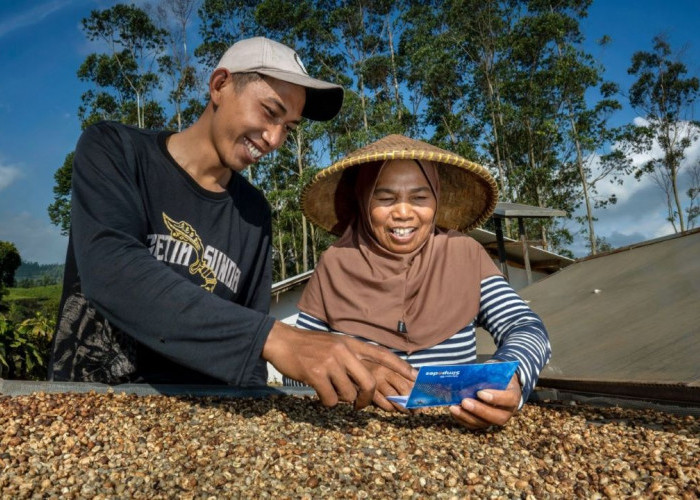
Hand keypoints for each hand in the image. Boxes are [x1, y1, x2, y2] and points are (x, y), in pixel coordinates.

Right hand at [262, 321, 415, 408]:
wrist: (282, 342)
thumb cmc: (308, 346)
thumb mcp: (334, 344)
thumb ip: (350, 357)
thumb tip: (365, 379)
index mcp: (350, 343)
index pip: (380, 354)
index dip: (399, 366)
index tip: (414, 376)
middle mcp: (343, 351)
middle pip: (369, 381)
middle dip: (367, 398)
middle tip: (360, 406)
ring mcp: (330, 362)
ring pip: (348, 393)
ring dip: (340, 399)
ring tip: (329, 390)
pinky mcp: (316, 373)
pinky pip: (331, 399)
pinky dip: (327, 401)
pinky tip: (319, 392)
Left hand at [448, 373, 520, 429]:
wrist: (500, 384)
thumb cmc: (497, 376)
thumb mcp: (497, 372)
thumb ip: (488, 374)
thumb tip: (470, 375)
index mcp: (513, 396)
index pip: (508, 400)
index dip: (495, 398)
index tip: (480, 392)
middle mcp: (507, 412)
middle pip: (496, 417)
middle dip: (479, 410)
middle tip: (465, 402)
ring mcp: (495, 419)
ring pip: (483, 423)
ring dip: (467, 416)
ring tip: (454, 407)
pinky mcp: (485, 422)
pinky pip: (474, 425)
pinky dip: (462, 419)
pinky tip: (454, 411)